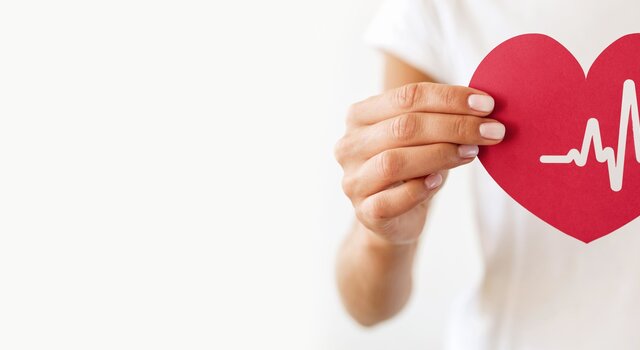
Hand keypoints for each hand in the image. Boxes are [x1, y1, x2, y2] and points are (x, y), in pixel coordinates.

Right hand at [334, 82, 503, 244]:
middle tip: (492, 131)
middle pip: (404, 127)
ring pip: (395, 161)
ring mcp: (353, 180)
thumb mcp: (422, 136)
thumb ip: (440, 117)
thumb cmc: (411, 167)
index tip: (487, 105)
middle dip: (454, 126)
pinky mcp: (364, 212)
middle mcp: (349, 145)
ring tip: (473, 153)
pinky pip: (392, 199)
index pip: (407, 97)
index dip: (449, 98)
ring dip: (441, 154)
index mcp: (360, 116)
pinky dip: (419, 189)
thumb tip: (484, 106)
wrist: (392, 217)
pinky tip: (438, 181)